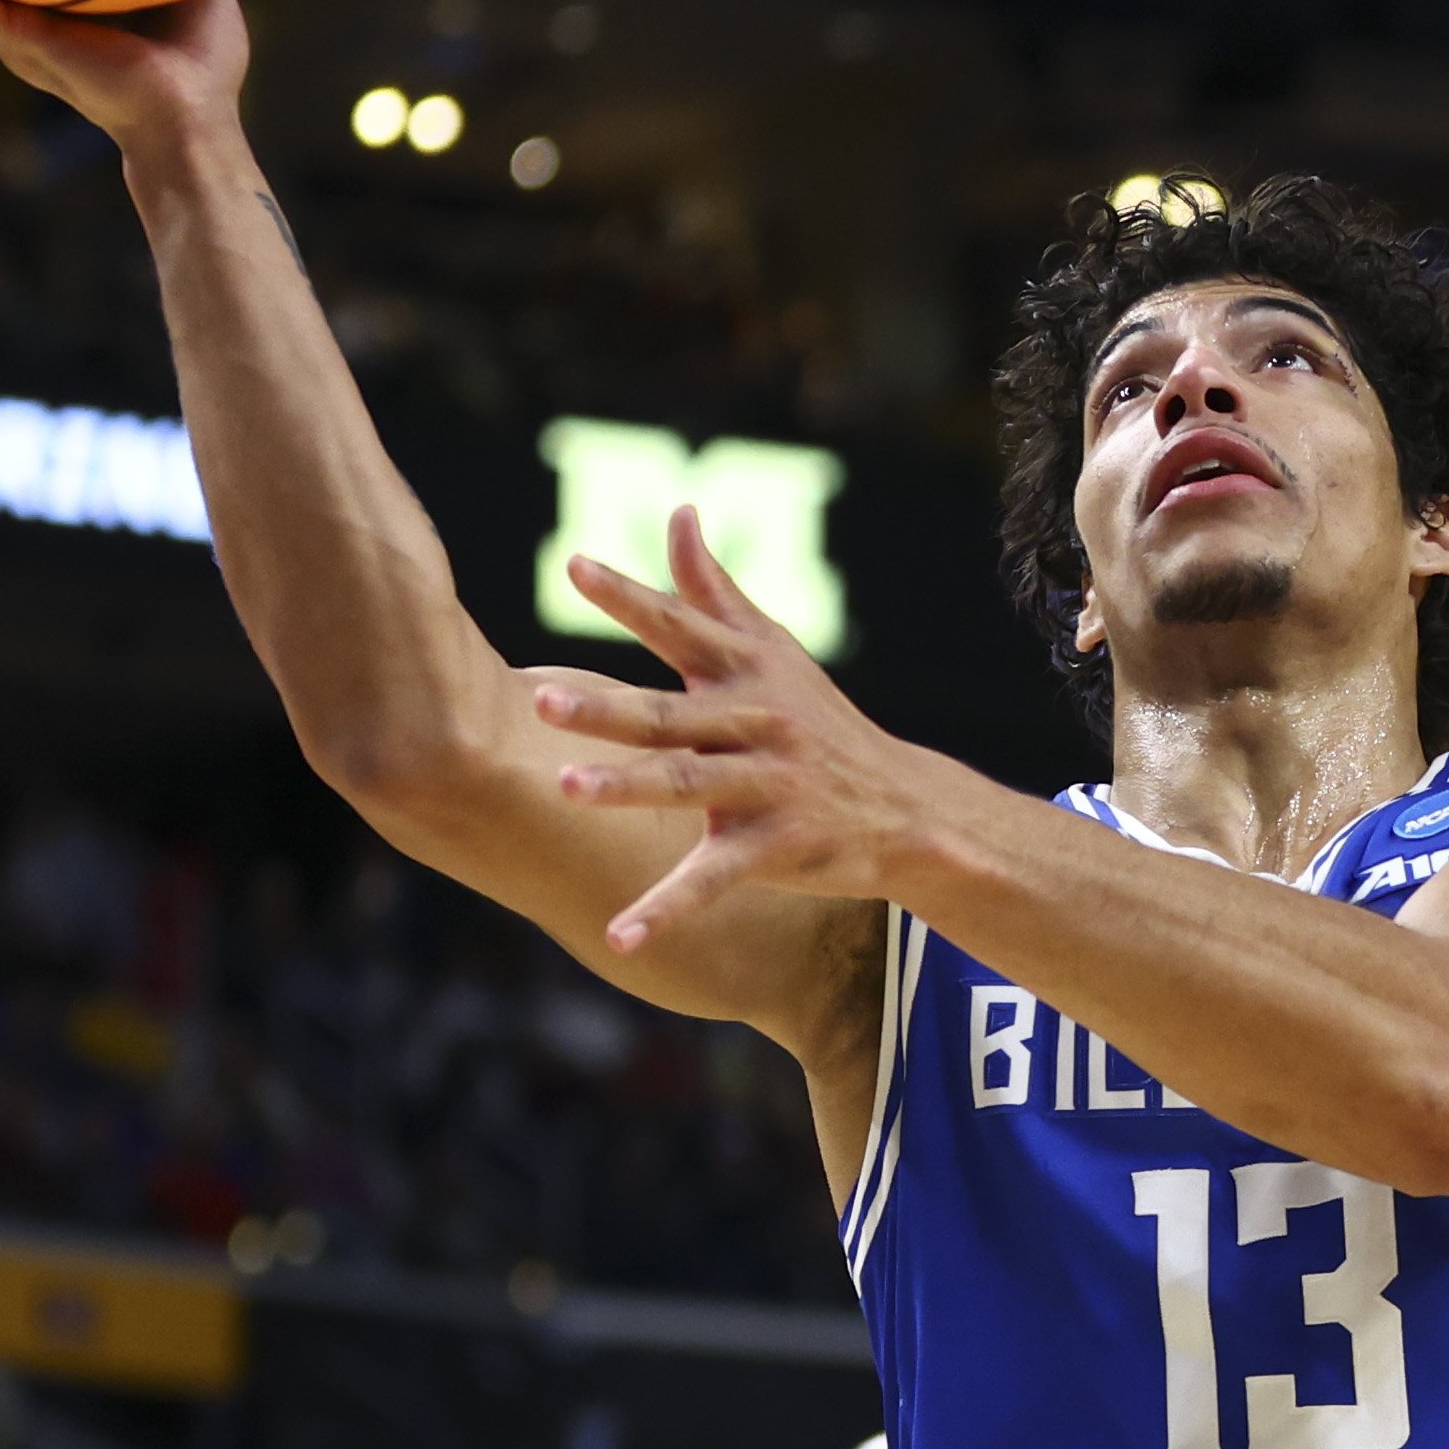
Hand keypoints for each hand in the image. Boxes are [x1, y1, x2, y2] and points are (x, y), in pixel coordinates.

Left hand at [533, 509, 952, 952]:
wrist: (906, 806)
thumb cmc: (820, 722)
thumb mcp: (773, 651)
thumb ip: (714, 588)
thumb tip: (677, 512)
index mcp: (746, 673)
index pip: (680, 627)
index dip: (630, 598)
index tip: (574, 566)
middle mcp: (756, 723)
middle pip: (670, 713)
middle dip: (607, 707)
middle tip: (542, 697)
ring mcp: (767, 786)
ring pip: (689, 785)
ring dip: (627, 789)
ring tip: (566, 787)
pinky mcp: (777, 847)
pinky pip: (715, 880)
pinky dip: (668, 910)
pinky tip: (621, 935)